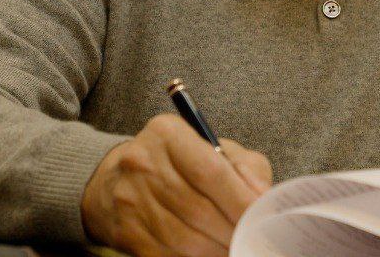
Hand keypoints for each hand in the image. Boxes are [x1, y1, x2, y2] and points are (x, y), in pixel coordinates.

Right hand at [81, 114, 272, 256]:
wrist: (116, 179)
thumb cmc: (178, 162)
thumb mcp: (213, 149)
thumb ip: (245, 167)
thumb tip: (262, 198)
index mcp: (168, 134)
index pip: (210, 171)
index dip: (239, 200)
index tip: (259, 217)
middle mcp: (143, 163)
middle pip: (198, 210)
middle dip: (231, 230)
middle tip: (252, 239)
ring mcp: (130, 199)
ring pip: (183, 239)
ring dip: (216, 250)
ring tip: (235, 248)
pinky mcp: (125, 231)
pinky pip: (167, 254)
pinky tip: (210, 254)